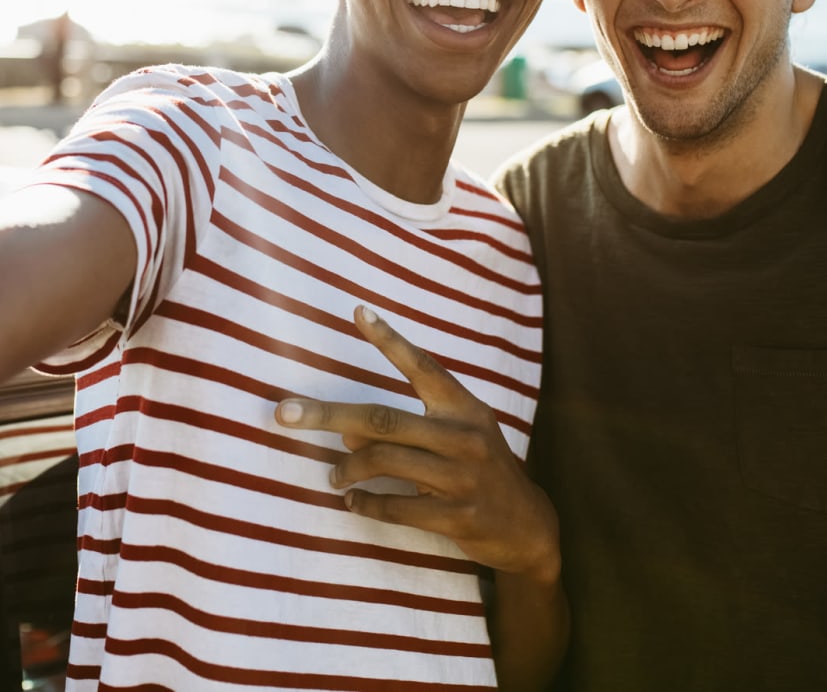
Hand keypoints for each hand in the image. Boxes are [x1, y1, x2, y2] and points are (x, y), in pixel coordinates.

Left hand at [275, 305, 559, 584]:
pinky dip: (366, 504)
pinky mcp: (457, 515)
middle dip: (328, 414)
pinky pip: (396, 508)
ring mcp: (462, 476)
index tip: (359, 312)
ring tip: (333, 476)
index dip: (390, 339)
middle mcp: (463, 434)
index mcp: (464, 407)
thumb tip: (346, 430)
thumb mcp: (458, 437)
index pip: (422, 365)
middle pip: (383, 418)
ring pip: (384, 461)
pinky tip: (352, 503)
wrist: (529, 526)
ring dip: (347, 469)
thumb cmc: (484, 470)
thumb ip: (411, 428)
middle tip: (285, 413)